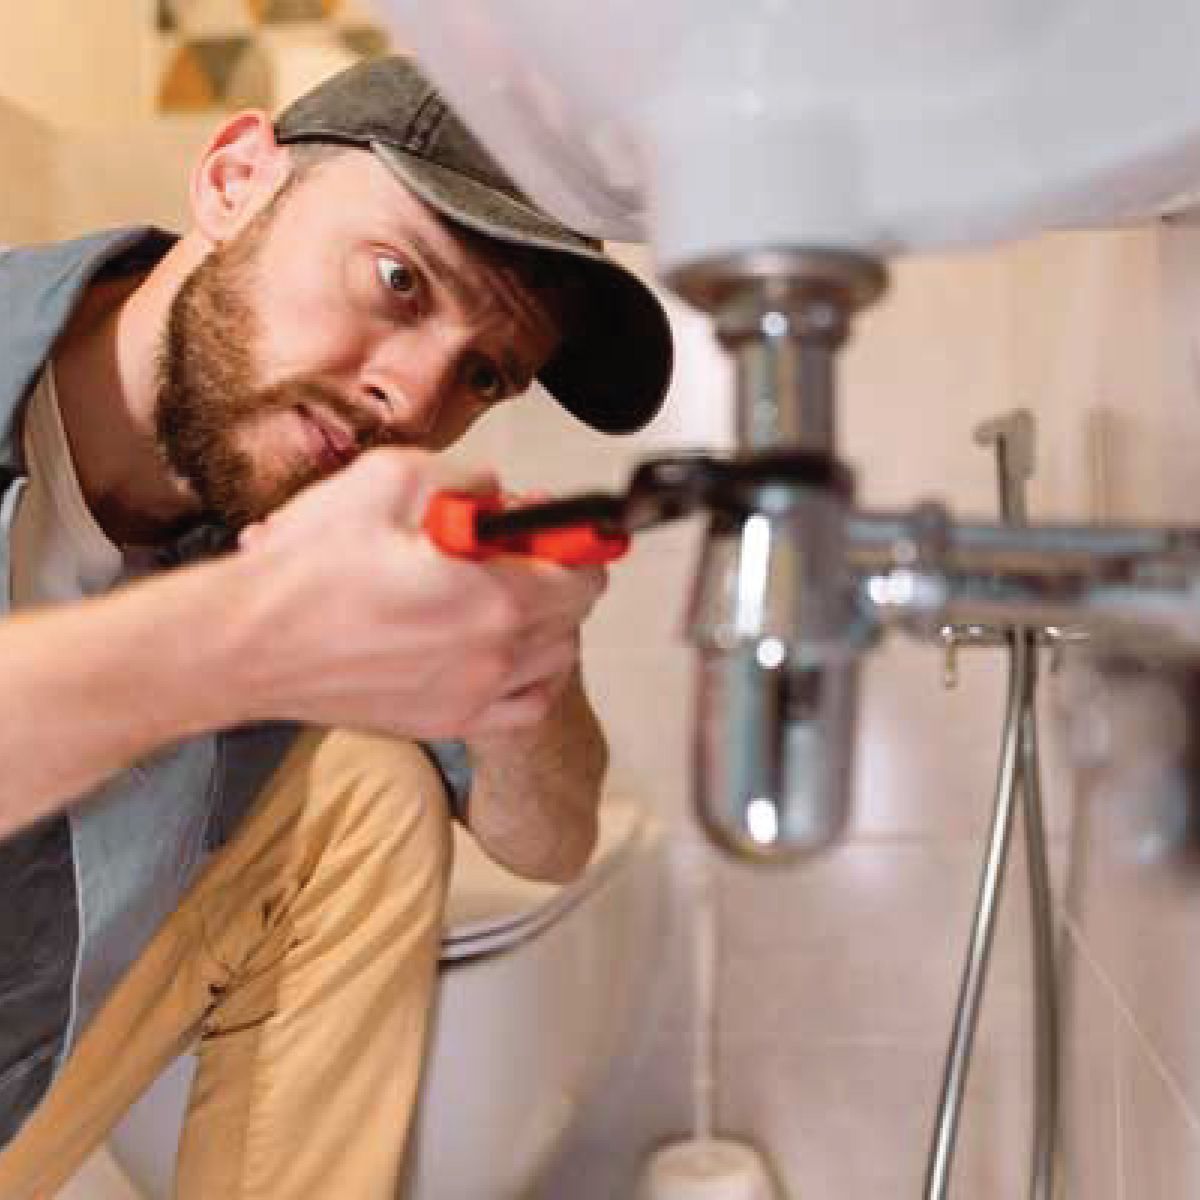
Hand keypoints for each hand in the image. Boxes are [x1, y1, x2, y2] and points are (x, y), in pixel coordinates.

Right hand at [231, 447, 606, 738]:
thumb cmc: (306, 571)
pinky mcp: (447, 722)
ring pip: (556, 660)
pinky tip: (504, 652)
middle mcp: (494, 655)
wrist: (246, 645)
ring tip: (508, 595)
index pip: (583, 571)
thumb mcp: (389, 480)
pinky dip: (532, 677)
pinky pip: (525, 707)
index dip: (575, 539)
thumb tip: (495, 489)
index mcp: (492, 596)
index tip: (553, 523)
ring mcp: (473, 696)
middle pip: (574, 614)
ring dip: (548, 623)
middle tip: (515, 548)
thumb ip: (463, 478)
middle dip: (556, 572)